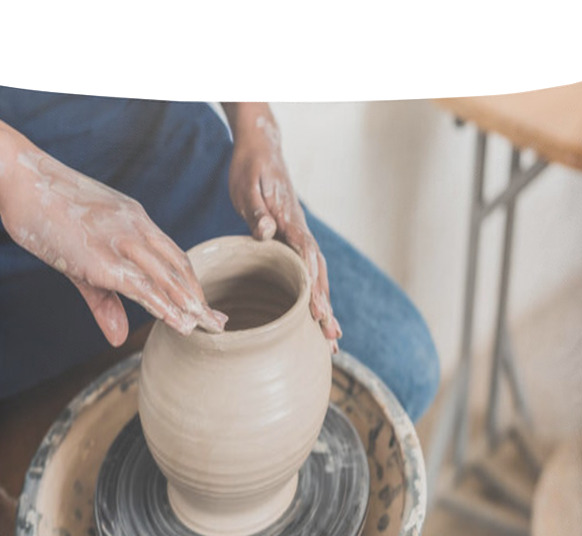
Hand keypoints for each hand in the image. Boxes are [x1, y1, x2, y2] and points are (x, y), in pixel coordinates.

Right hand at [0, 150, 227, 343]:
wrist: (19, 179)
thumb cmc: (46, 212)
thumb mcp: (80, 258)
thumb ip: (104, 300)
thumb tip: (118, 338)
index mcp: (136, 221)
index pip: (174, 256)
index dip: (191, 284)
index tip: (204, 306)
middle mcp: (137, 228)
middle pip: (179, 268)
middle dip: (199, 299)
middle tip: (219, 323)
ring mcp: (122, 241)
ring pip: (167, 278)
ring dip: (189, 306)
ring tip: (206, 328)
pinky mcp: (103, 257)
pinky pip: (142, 286)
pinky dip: (164, 306)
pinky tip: (179, 323)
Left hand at [224, 103, 341, 350]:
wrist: (261, 150)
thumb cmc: (250, 169)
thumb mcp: (248, 187)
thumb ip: (257, 210)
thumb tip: (266, 231)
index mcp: (290, 222)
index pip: (307, 258)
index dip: (313, 287)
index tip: (318, 312)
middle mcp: (301, 234)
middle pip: (319, 276)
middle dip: (326, 308)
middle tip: (332, 338)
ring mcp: (300, 240)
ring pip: (318, 279)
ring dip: (326, 308)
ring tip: (333, 341)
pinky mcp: (294, 243)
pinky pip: (308, 275)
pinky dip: (316, 298)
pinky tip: (318, 318)